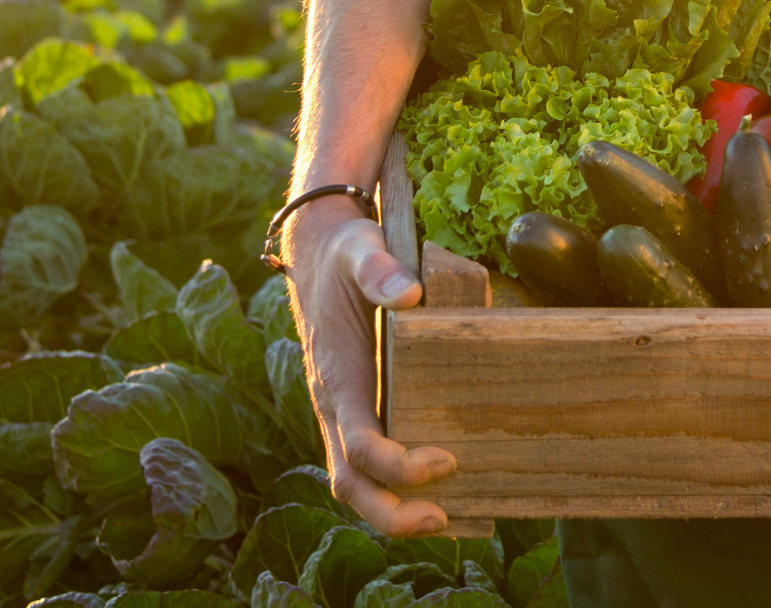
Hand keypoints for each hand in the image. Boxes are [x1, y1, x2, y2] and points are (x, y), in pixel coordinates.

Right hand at [286, 201, 457, 535]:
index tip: (445, 460)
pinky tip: (444, 493)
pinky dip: (398, 490)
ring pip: (357, 482)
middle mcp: (335, 404)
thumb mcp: (361, 249)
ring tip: (449, 520)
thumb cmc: (347, 255)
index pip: (358, 444)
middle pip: (350, 483)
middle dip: (391, 514)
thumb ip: (380, 270)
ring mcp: (344, 413)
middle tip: (444, 521)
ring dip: (395, 512)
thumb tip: (409, 295)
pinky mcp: (358, 410)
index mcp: (338, 376)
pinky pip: (370, 464)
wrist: (320, 253)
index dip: (398, 466)